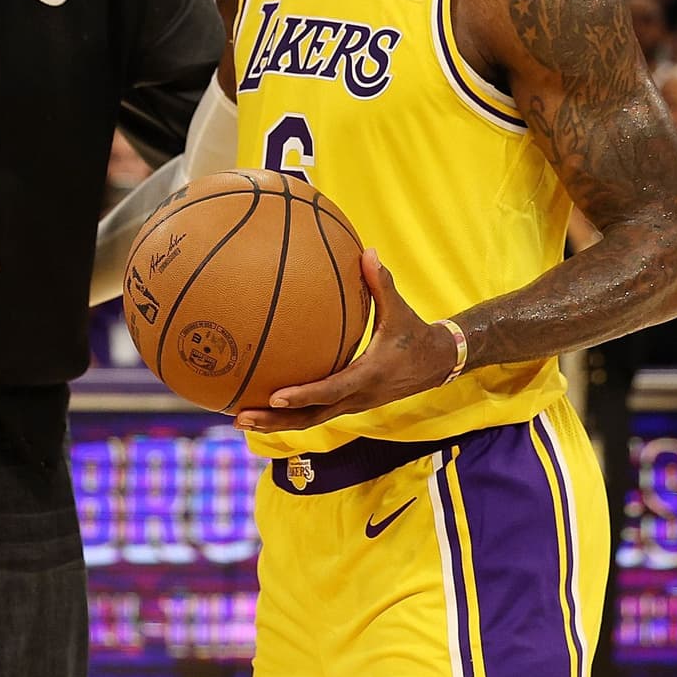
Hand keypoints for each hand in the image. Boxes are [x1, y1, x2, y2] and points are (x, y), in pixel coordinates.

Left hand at [234, 249, 458, 433]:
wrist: (435, 363)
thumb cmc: (414, 333)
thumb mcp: (401, 310)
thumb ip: (382, 283)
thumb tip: (368, 252)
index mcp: (368, 376)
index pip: (331, 391)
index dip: (304, 396)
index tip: (274, 396)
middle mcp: (358, 397)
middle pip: (312, 418)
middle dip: (276, 421)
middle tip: (241, 417)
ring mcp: (352, 405)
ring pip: (310, 421)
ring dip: (277, 424)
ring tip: (241, 418)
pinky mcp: (349, 404)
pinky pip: (316, 413)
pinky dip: (290, 414)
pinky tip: (265, 406)